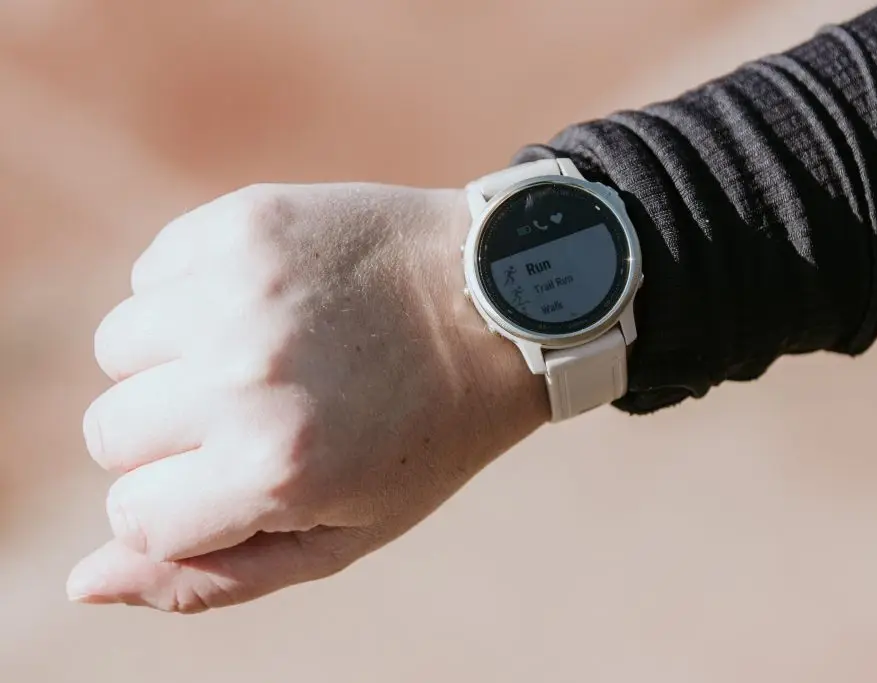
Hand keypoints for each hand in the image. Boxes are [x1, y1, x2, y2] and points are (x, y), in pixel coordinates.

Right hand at [68, 183, 548, 611]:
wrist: (497, 302)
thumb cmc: (426, 434)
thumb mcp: (346, 534)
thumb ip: (216, 577)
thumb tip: (84, 581)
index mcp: (274, 469)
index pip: (135, 516)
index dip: (187, 507)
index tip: (245, 479)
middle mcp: (243, 377)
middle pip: (111, 432)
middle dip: (173, 439)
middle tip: (262, 413)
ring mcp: (239, 289)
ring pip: (119, 348)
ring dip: (174, 361)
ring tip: (264, 353)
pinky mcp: (244, 221)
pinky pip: (152, 275)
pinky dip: (190, 294)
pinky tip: (270, 299)